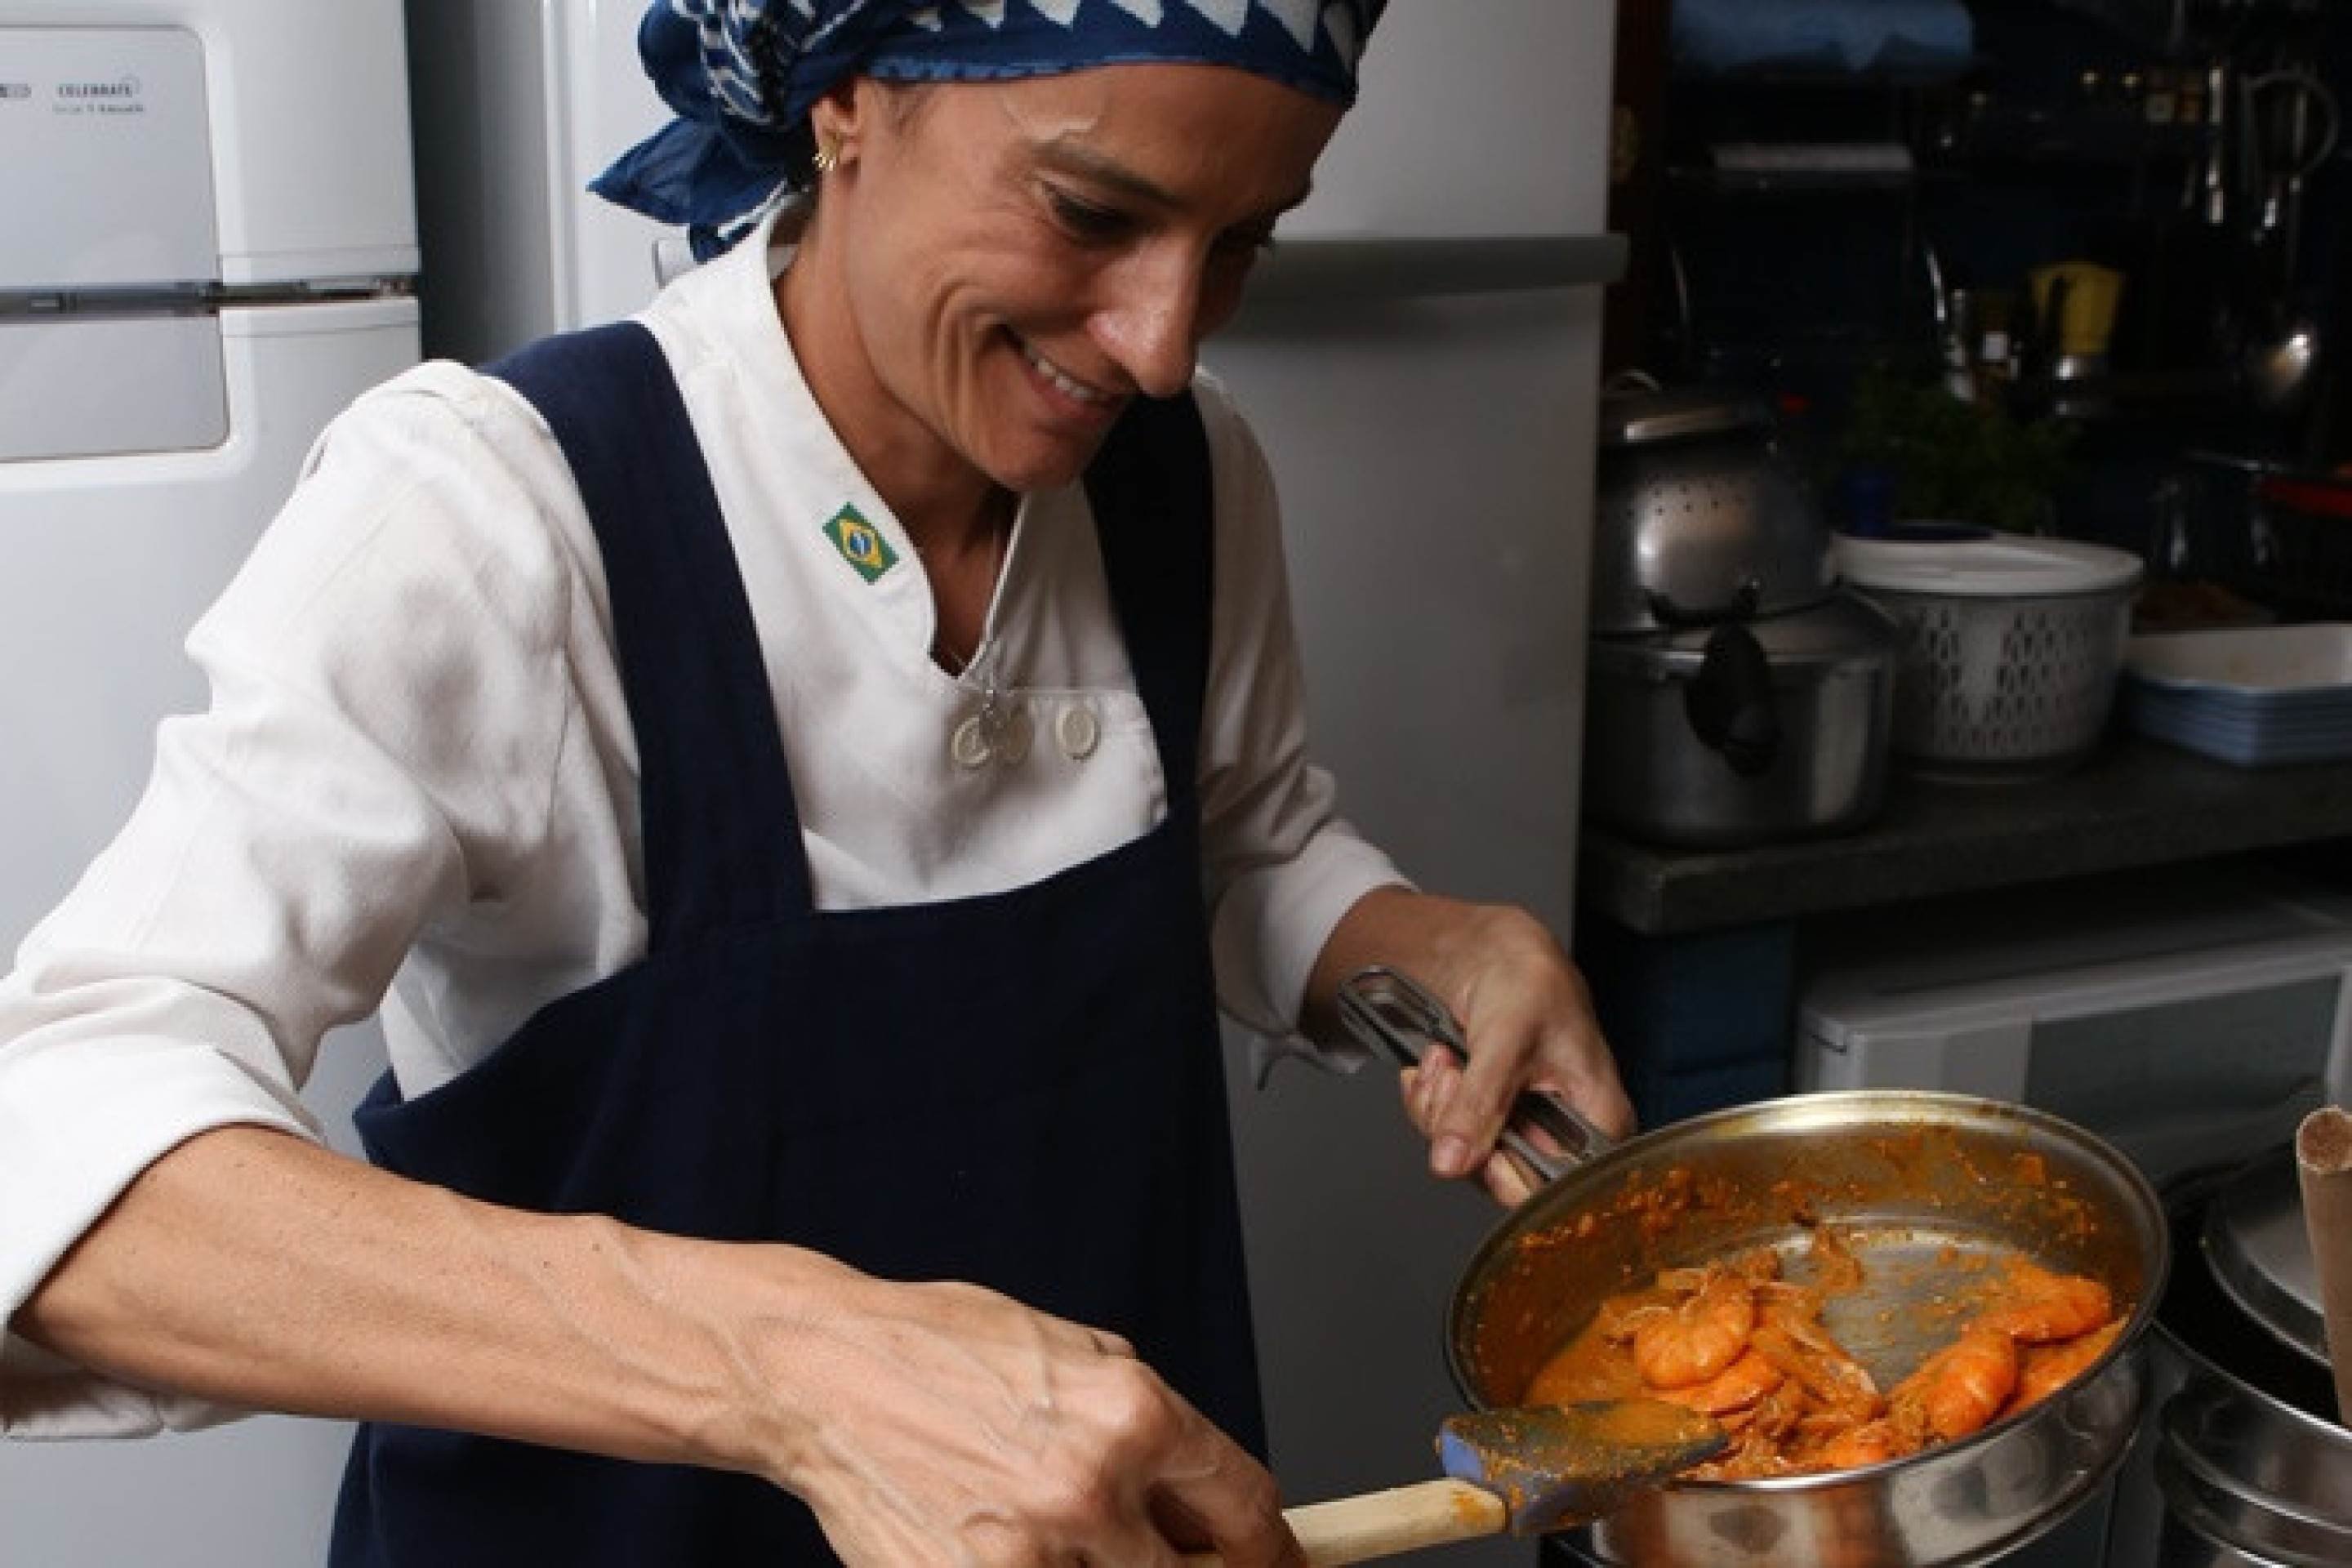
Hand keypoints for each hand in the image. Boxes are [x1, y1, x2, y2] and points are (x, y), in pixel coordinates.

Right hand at [758, 1268, 1300, 1567]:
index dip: (1271, 1550)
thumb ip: (1147, 1420)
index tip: (1274, 1564)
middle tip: (1164, 1556)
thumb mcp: (1074, 1349)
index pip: (1246, 1508)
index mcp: (1133, 1412)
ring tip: (1060, 1531)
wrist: (825, 1376)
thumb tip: (1203, 1487)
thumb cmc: (941, 1350)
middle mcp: (1092, 1485)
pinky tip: (1013, 1545)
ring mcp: (1032, 1551)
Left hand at [1311, 890, 1633, 1206]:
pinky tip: (1440, 1061)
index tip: (1473, 1144)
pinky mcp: (1488, 1116)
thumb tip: (1453, 1161)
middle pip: (1499, 1175)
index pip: (1556, 1189)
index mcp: (1597, 1123)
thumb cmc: (1529, 982)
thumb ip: (1481, 1103)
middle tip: (1453, 1076)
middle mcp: (1563, 1135)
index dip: (1505, 1174)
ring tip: (1447, 1057)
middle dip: (1460, 1125)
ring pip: (1464, 1154)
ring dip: (1439, 1104)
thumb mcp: (1506, 1041)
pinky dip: (1431, 1096)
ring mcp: (1521, 1126)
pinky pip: (1445, 1132)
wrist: (1496, 952)